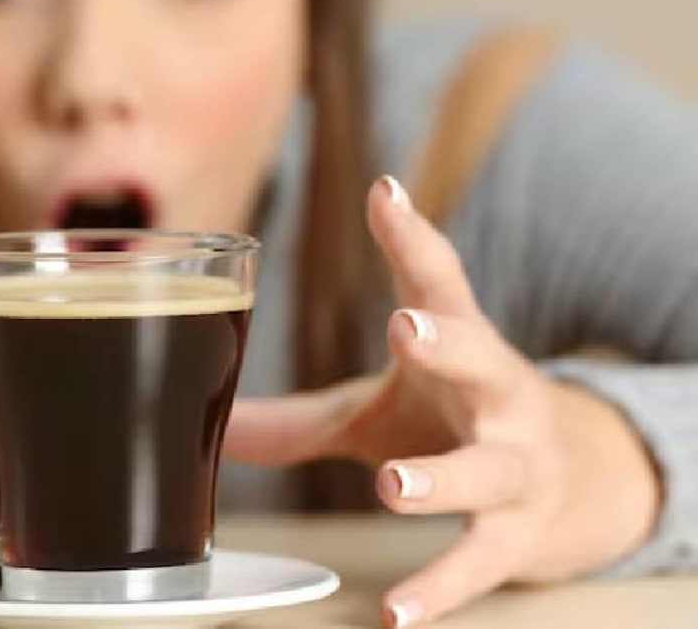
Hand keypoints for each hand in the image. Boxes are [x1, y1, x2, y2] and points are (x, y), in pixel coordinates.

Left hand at [224, 177, 660, 626]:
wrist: (569, 484)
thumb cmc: (453, 425)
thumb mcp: (377, 410)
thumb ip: (298, 417)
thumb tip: (207, 423)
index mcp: (458, 349)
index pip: (438, 282)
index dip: (412, 237)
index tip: (386, 190)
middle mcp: (496, 398)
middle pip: (483, 360)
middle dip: (450, 342)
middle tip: (410, 325)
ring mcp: (516, 466)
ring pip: (489, 469)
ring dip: (442, 476)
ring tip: (391, 487)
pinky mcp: (518, 533)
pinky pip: (477, 563)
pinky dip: (438, 589)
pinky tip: (395, 614)